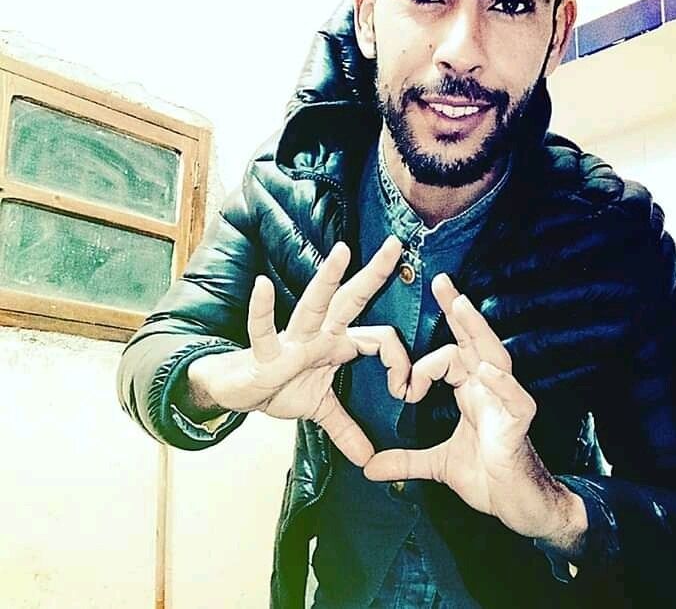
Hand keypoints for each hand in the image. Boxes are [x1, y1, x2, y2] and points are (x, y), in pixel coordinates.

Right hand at [191, 236, 409, 466]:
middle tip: (396, 244)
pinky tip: (261, 287)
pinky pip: (263, 330)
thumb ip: (346, 428)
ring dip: (328, 279)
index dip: (398, 362)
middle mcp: (318, 334)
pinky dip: (262, 311)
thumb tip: (369, 459)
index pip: (378, 339)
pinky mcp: (265, 352)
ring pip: (314, 305)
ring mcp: (292, 340)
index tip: (406, 390)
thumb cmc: (280, 386)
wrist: (239, 391)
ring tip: (342, 251)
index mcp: (335, 344)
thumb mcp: (319, 409)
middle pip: (350, 300)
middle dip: (374, 274)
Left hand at [363, 274, 586, 547]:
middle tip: (441, 281)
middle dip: (458, 310)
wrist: (519, 507)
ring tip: (461, 307)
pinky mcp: (520, 423)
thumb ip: (405, 460)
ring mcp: (507, 402)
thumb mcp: (438, 465)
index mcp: (472, 391)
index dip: (424, 364)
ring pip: (495, 357)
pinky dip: (501, 383)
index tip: (403, 389)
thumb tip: (369, 467)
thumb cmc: (487, 476)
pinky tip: (486, 371)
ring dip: (477, 332)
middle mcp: (489, 388)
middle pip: (474, 341)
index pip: (452, 354)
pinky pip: (514, 398)